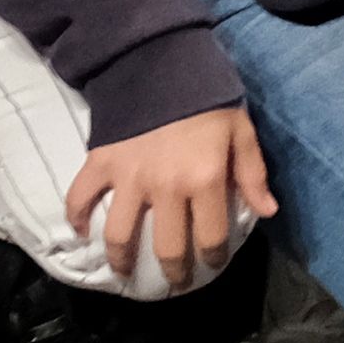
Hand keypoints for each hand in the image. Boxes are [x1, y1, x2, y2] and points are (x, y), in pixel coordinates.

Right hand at [56, 102, 269, 279]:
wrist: (161, 61)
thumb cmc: (207, 98)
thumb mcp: (240, 131)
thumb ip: (253, 173)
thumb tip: (267, 212)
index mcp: (204, 180)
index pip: (211, 236)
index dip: (214, 257)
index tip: (213, 263)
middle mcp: (166, 187)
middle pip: (167, 248)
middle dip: (173, 271)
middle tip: (175, 281)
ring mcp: (129, 178)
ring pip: (119, 235)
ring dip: (121, 260)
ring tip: (124, 273)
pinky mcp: (101, 163)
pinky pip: (80, 197)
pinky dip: (75, 218)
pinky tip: (80, 233)